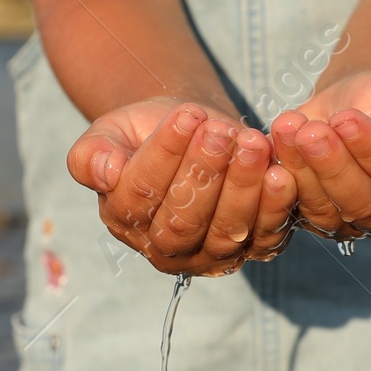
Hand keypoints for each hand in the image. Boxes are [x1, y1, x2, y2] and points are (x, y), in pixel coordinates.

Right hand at [66, 99, 297, 274]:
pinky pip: (265, 236)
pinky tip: (280, 174)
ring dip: (242, 187)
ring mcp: (210, 256)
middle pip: (183, 220)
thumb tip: (105, 173)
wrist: (194, 131)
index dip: (165, 155)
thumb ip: (91, 154)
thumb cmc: (145, 132)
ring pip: (225, 231)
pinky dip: (275, 207)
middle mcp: (164, 250)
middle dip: (204, 173)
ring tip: (251, 143)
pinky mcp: (251, 249)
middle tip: (220, 131)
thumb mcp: (109, 133)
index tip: (187, 115)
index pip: (142, 194)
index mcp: (124, 220)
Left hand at [270, 70, 370, 241]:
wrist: (355, 103)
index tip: (345, 119)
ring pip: (325, 209)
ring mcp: (351, 220)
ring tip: (287, 126)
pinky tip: (268, 144)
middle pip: (363, 203)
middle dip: (333, 166)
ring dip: (302, 169)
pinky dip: (280, 177)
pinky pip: (293, 208)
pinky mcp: (315, 218)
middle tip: (310, 131)